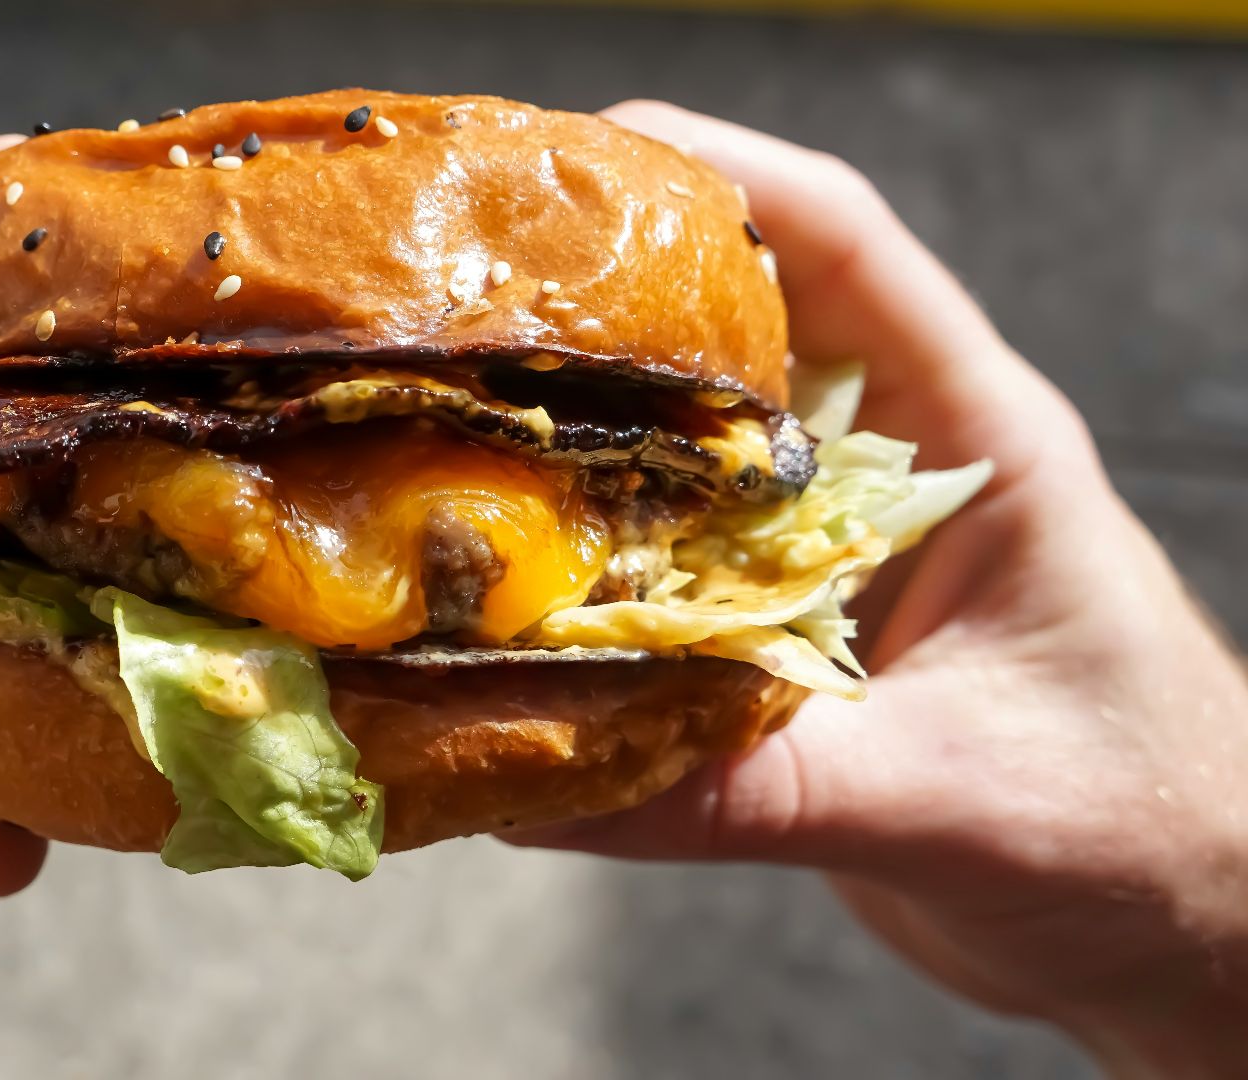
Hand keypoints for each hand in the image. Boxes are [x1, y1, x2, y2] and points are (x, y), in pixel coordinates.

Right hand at [511, 103, 1247, 1077]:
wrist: (1184, 928)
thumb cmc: (1145, 831)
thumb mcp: (951, 798)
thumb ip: (758, 788)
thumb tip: (549, 782)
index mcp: (978, 443)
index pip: (849, 252)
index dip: (723, 178)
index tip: (588, 154)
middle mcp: (900, 477)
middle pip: (747, 330)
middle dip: (615, 298)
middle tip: (473, 289)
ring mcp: (845, 557)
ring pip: (699, 457)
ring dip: (591, 441)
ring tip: (456, 423)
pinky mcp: (806, 640)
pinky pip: (681, 577)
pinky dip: (600, 573)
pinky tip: (510, 592)